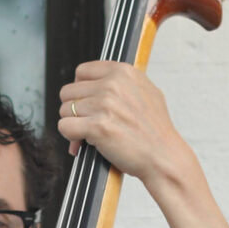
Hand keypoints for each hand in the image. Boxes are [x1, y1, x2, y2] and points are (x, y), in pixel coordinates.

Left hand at [53, 61, 197, 192]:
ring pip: (65, 110)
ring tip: (89, 133)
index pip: (82, 71)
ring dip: (73, 124)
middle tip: (86, 121)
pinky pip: (64, 127)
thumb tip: (97, 84)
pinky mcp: (97, 127)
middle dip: (74, 109)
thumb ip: (123, 83)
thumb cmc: (155, 130)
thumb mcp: (147, 92)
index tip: (86, 101)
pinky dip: (71, 137)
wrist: (163, 156)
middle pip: (68, 91)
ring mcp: (104, 105)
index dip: (80, 89)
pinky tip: (84, 141)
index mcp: (123, 72)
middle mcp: (112, 85)